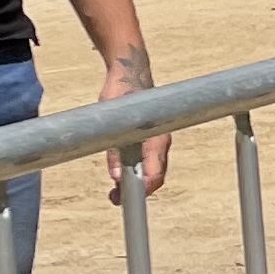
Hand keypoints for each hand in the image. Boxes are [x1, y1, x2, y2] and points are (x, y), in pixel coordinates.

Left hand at [99, 42, 170, 200]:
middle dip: (137, 192)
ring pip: (151, 171)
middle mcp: (161, 142)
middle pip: (155, 177)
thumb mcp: (112, 122)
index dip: (143, 191)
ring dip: (134, 184)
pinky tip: (119, 177)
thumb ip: (115, 152)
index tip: (127, 201)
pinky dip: (134, 172)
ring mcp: (157, 142)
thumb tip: (116, 178)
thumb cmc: (122, 93)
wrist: (131, 72)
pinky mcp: (149, 139)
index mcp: (157, 138)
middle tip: (114, 199)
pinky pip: (146, 162)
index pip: (155, 175)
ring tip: (113, 194)